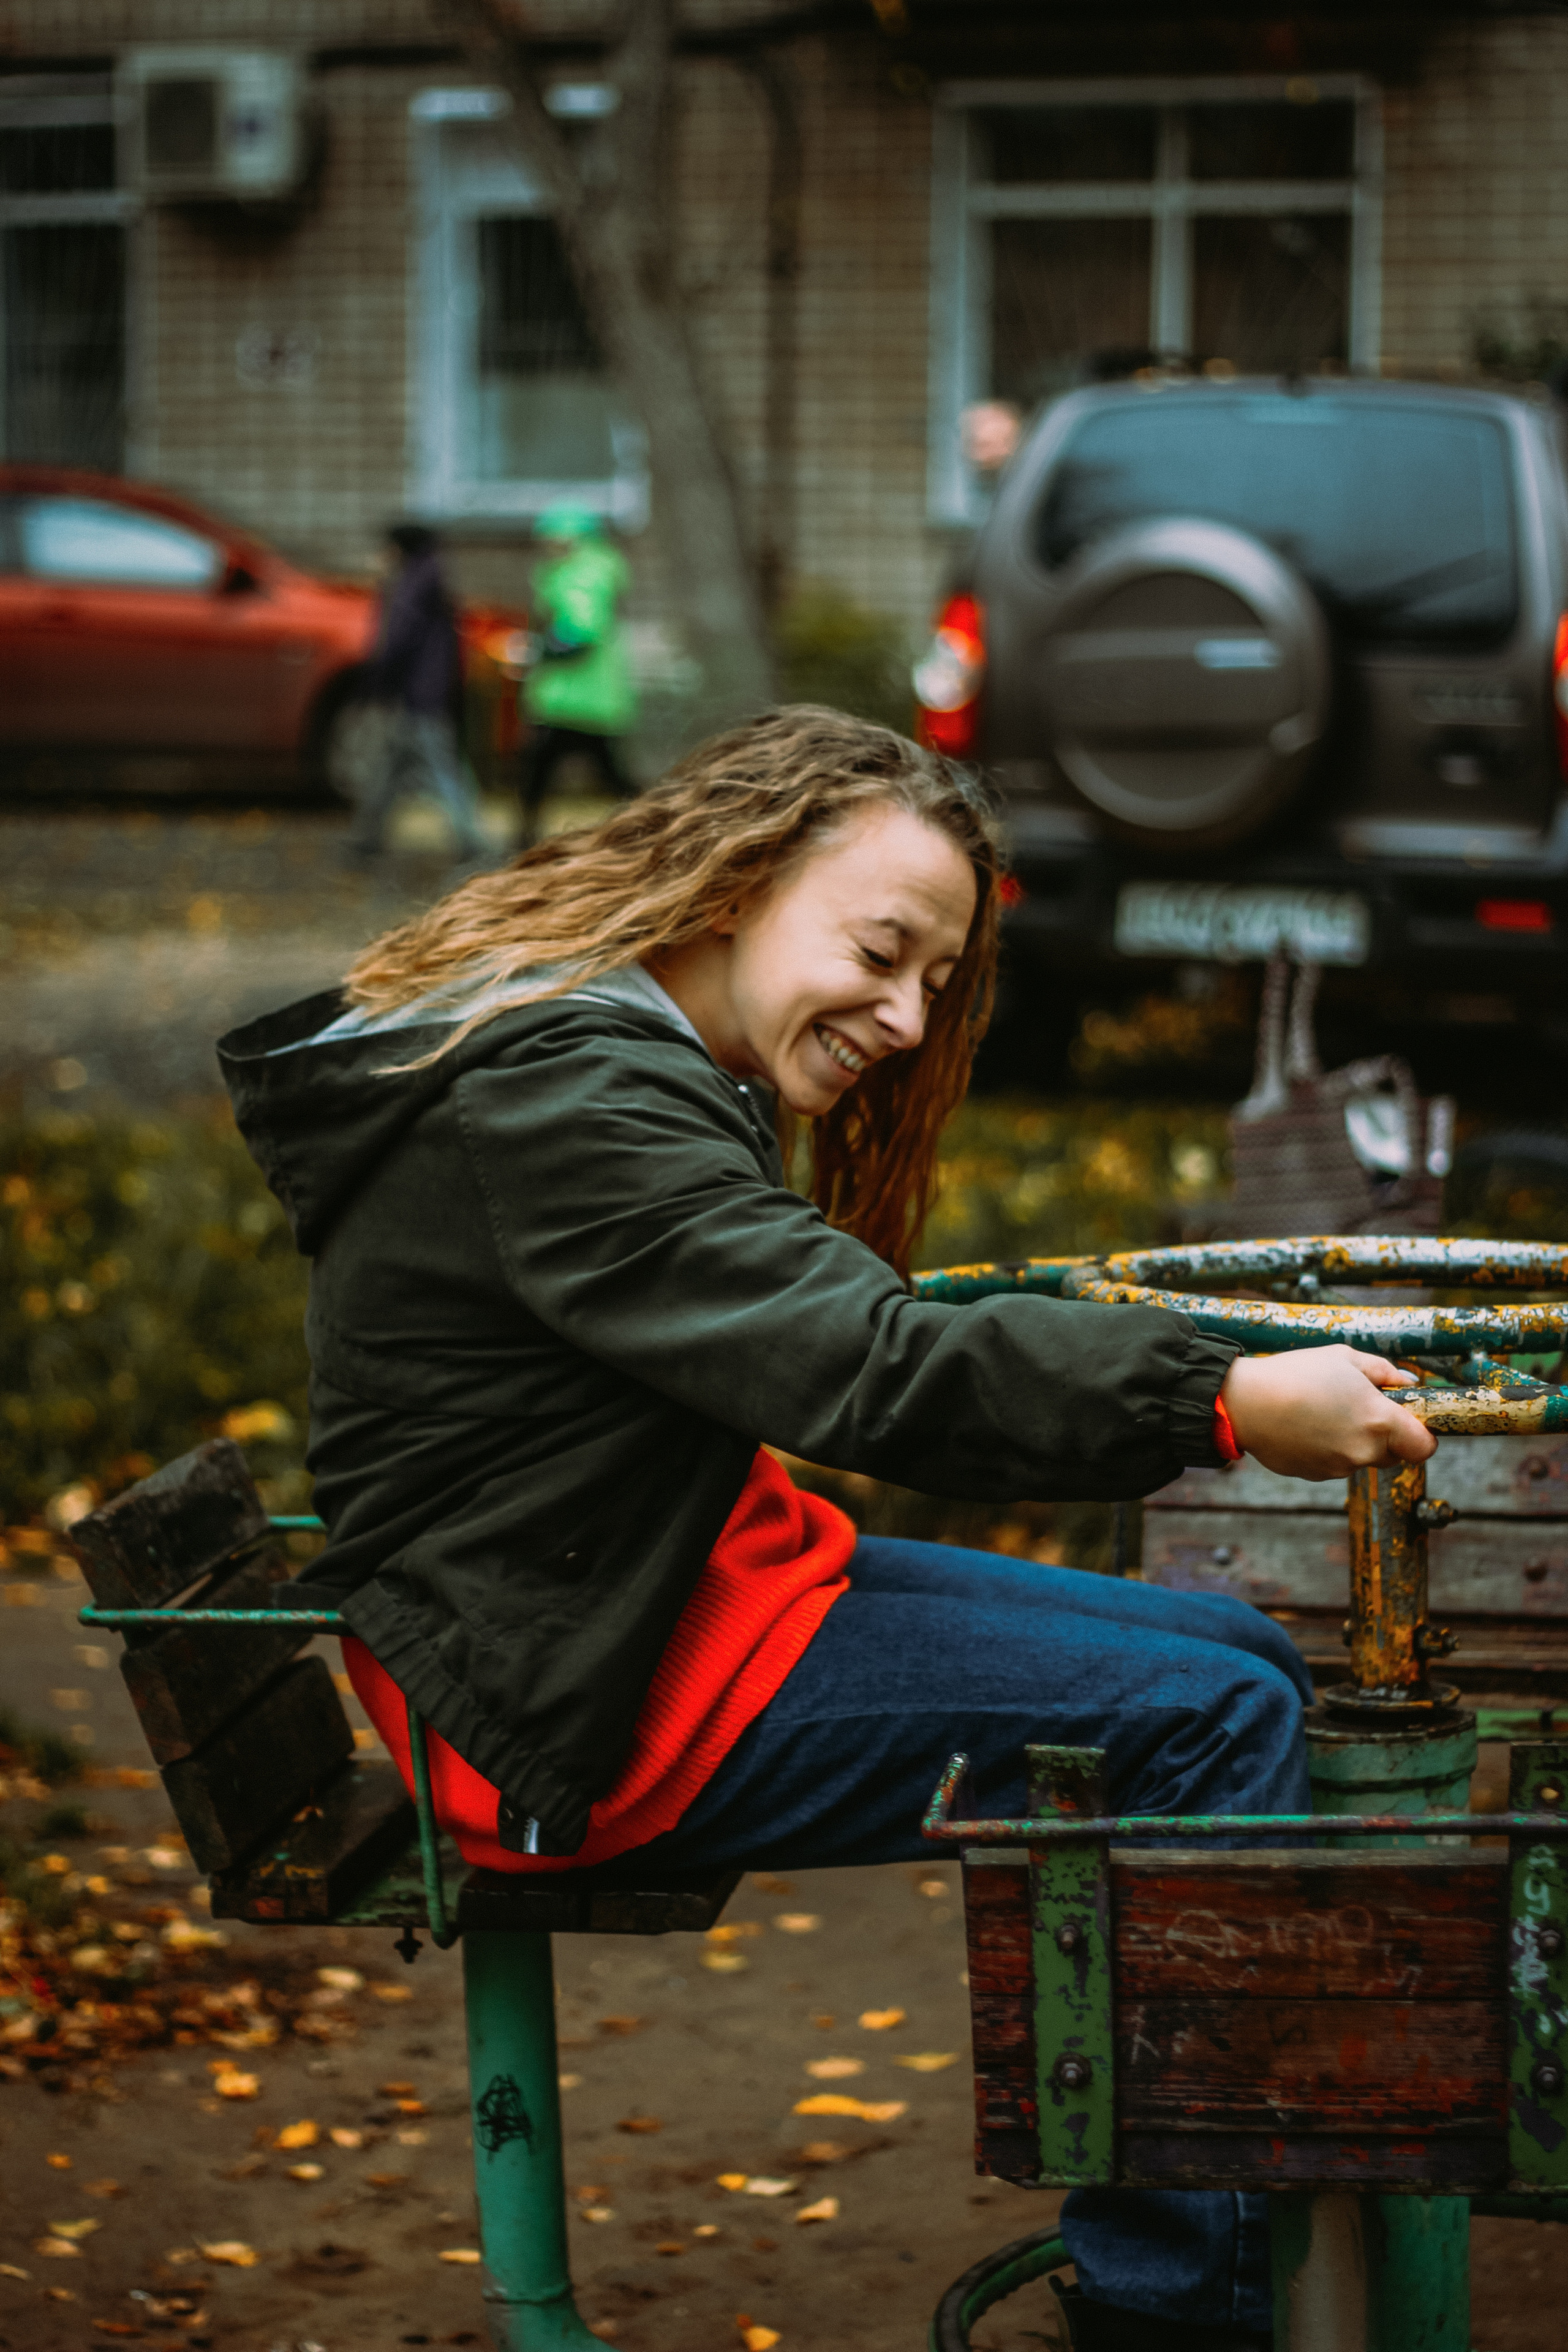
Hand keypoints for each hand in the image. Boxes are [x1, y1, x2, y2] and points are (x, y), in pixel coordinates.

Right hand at [1220, 1346, 1436, 1480]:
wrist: (1245, 1403)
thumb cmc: (1296, 1373)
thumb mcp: (1345, 1358)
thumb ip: (1385, 1372)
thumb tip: (1409, 1383)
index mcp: (1379, 1421)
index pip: (1424, 1447)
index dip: (1422, 1434)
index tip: (1408, 1420)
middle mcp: (1363, 1451)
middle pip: (1393, 1455)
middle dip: (1385, 1436)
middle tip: (1358, 1407)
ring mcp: (1338, 1467)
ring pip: (1361, 1458)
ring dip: (1352, 1440)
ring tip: (1322, 1411)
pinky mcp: (1315, 1475)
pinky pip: (1333, 1464)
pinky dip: (1327, 1449)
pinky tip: (1304, 1425)